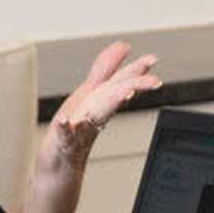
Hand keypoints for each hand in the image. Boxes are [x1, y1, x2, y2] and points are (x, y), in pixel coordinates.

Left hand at [35, 43, 161, 178]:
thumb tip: (124, 46)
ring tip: (124, 95)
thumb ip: (105, 68)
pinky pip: (66, 137)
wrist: (60, 167)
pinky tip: (65, 122)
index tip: (150, 60)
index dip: (135, 70)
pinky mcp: (65, 145)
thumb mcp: (90, 94)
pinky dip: (67, 130)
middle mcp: (95, 116)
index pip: (121, 83)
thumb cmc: (74, 130)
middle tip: (153, 81)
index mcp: (100, 102)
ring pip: (98, 116)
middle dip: (133, 86)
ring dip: (109, 105)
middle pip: (116, 97)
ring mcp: (82, 131)